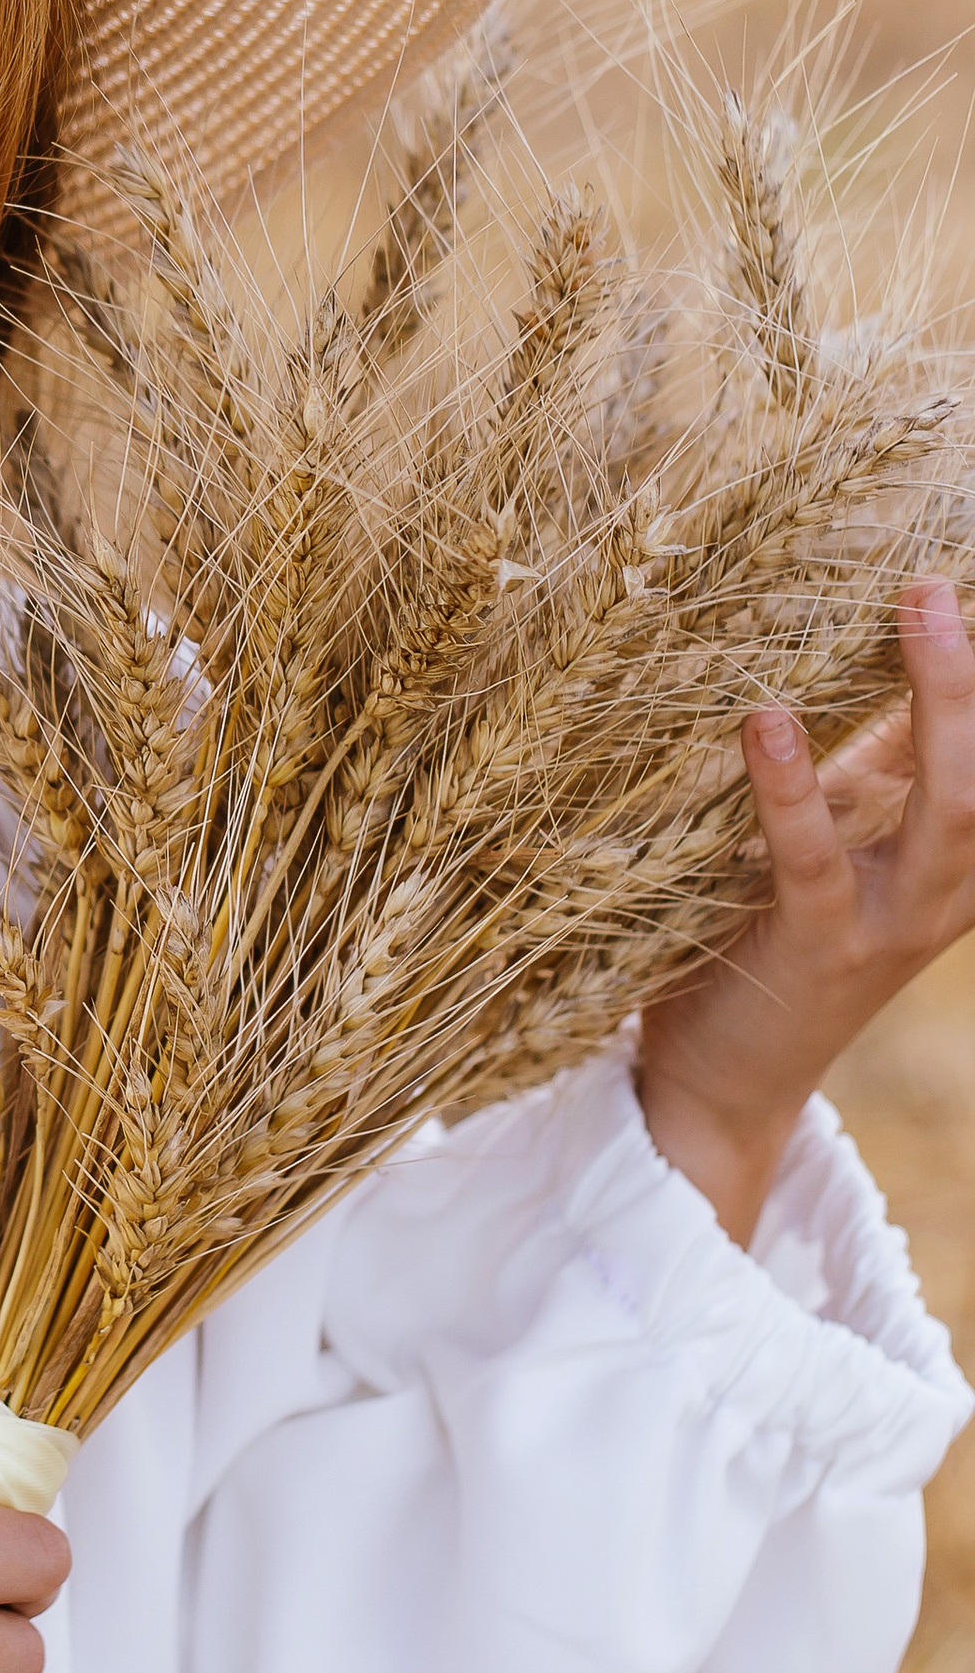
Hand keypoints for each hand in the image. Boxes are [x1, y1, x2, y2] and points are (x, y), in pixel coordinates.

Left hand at [636, 576, 974, 1242]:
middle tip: (940, 587)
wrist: (722, 1085)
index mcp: (948, 861)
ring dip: (937, 707)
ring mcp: (886, 922)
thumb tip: (877, 668)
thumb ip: (866, 771)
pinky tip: (769, 722)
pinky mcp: (814, 949)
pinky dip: (791, 788)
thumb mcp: (835, 845)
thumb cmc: (766, 943)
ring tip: (914, 616)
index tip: (964, 590)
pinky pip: (812, 858)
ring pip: (947, 809)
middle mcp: (939, 890)